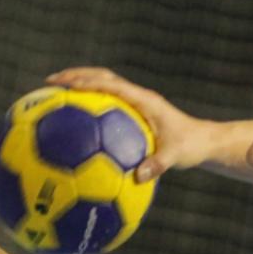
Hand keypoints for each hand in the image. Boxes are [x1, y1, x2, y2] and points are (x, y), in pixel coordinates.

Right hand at [47, 67, 215, 181]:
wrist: (204, 142)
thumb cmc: (191, 147)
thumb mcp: (176, 157)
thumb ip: (158, 164)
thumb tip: (139, 177)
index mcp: (144, 100)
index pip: (111, 85)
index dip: (86, 82)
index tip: (63, 85)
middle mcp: (137, 96)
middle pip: (101, 77)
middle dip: (75, 76)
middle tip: (49, 82)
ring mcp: (134, 102)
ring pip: (102, 87)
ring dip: (79, 86)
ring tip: (52, 95)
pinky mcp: (133, 112)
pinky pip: (106, 104)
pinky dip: (88, 106)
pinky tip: (72, 121)